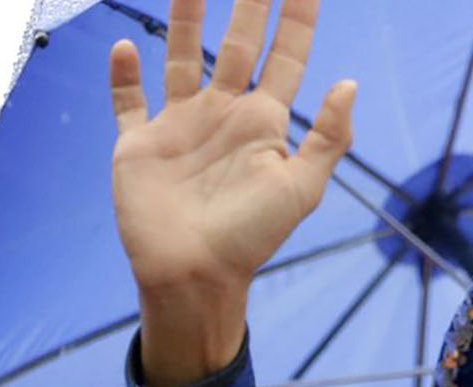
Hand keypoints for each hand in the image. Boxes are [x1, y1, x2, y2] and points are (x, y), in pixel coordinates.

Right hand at [107, 0, 354, 385]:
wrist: (195, 273)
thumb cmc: (252, 236)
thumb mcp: (301, 188)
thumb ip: (328, 138)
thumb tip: (349, 84)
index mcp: (264, 122)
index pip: (285, 57)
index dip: (297, 19)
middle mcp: (223, 115)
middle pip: (236, 44)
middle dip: (247, 4)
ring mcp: (180, 126)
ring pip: (181, 57)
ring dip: (185, 19)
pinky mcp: (138, 144)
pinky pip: (128, 102)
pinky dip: (123, 76)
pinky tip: (124, 47)